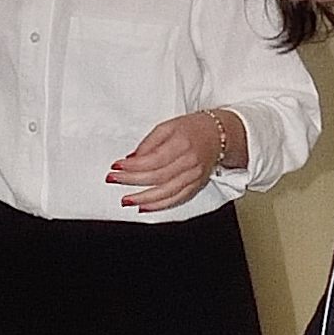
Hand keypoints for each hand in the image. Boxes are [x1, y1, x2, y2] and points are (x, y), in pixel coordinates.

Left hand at [107, 109, 228, 211]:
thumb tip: (132, 159)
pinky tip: (144, 207)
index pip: (153, 159)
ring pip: (166, 192)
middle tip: (114, 180)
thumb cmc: (191, 128)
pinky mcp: (196, 186)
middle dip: (132, 181)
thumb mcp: (168, 126)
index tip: (116, 166)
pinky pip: (176, 200)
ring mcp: (194, 176)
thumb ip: (149, 142)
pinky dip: (159, 206)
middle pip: (157, 177)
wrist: (219, 134)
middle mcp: (190, 162)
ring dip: (143, 199)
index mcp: (182, 143)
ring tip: (126, 200)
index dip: (133, 165)